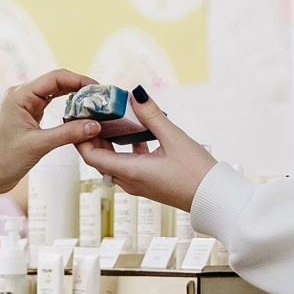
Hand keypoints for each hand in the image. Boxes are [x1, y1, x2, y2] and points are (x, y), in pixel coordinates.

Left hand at [0, 68, 102, 198]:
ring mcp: (25, 105)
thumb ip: (68, 133)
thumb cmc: (3, 159)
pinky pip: (52, 105)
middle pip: (57, 82)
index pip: (56, 78)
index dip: (79, 80)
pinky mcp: (29, 116)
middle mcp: (22, 96)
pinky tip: (81, 112)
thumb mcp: (38, 145)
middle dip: (80, 87)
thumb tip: (95, 125)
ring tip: (95, 103)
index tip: (98, 88)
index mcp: (20, 95)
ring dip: (75, 96)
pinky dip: (67, 107)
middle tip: (102, 97)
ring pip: (56, 93)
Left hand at [75, 86, 215, 212]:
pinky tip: (137, 134)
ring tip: (110, 119)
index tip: (79, 117)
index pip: (92, 156)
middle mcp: (130, 181)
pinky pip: (128, 165)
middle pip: (99, 159)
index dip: (81, 137)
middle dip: (92, 136)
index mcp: (131, 172)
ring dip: (108, 143)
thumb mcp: (174, 138)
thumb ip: (152, 115)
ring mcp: (138, 184)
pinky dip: (125, 149)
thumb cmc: (197, 174)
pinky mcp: (148, 183)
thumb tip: (135, 94)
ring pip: (113, 162)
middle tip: (92, 113)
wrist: (214, 199)